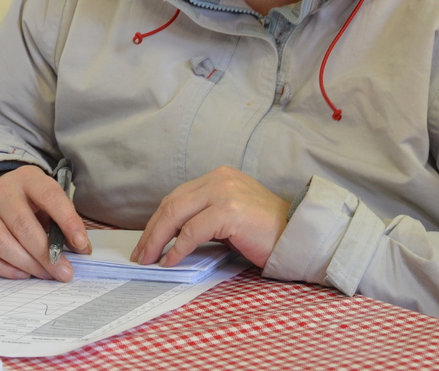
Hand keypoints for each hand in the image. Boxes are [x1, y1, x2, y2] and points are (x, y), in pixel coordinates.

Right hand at [0, 165, 90, 280]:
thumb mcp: (48, 199)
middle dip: (46, 253)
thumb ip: (63, 221)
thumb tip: (81, 249)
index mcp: (28, 179)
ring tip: (46, 275)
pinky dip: (3, 269)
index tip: (82, 244)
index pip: (49, 197)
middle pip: (23, 225)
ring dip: (27, 264)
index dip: (67, 221)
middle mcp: (1, 192)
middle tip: (64, 272)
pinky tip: (23, 274)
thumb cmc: (29, 200)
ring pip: (1, 242)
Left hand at [131, 167, 289, 269]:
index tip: (146, 241)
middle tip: (140, 254)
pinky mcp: (229, 211)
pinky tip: (171, 261)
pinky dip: (177, 248)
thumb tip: (171, 237)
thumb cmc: (266, 231)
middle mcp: (219, 178)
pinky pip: (192, 231)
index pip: (177, 196)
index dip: (157, 220)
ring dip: (158, 239)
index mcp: (219, 176)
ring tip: (149, 259)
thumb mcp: (230, 216)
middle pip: (172, 203)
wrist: (298, 235)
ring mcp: (224, 192)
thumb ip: (204, 217)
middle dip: (151, 231)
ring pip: (176, 214)